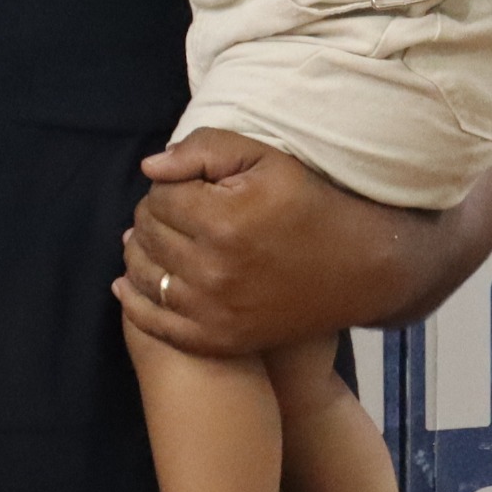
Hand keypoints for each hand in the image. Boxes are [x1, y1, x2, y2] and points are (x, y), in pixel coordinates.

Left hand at [118, 127, 491, 355]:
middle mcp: (214, 271)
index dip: (168, 187)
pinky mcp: (217, 340)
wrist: (360, 269)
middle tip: (175, 212)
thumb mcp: (268, 161)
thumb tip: (149, 168)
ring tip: (157, 241)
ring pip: (143, 275)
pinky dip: (135, 300)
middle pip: (147, 235)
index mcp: (224, 222)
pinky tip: (130, 284)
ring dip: (142, 254)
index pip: (158, 198)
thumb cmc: (312, 206)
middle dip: (154, 217)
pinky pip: (153, 322)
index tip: (188, 189)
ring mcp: (213, 312)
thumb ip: (206, 150)